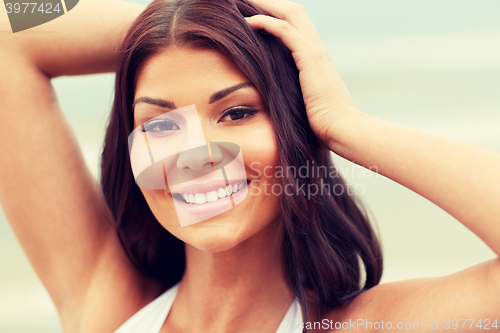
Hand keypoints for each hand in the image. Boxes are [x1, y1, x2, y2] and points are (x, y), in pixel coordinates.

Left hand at [245, 0, 359, 148]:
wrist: (341, 129)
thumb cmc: (323, 124)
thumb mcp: (306, 104)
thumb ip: (296, 95)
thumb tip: (281, 103)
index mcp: (315, 58)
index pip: (296, 24)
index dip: (277, 14)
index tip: (254, 14)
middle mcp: (316, 49)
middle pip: (294, 11)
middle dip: (270, 3)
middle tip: (247, 2)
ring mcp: (315, 51)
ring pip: (290, 13)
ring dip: (266, 5)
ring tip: (243, 4)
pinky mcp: (310, 58)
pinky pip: (285, 31)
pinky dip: (265, 22)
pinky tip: (248, 22)